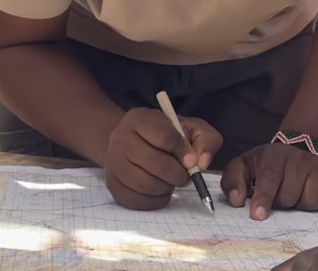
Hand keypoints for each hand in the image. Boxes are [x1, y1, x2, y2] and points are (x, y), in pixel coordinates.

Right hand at [102, 108, 221, 210]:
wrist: (135, 142)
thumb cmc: (167, 135)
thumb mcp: (190, 128)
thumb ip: (205, 140)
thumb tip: (202, 162)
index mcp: (139, 118)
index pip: (165, 136)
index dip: (184, 151)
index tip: (192, 161)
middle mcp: (120, 137)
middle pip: (155, 163)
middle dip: (178, 174)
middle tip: (185, 176)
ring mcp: (113, 162)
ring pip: (146, 184)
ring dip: (167, 188)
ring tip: (172, 182)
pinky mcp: (112, 184)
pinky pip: (136, 200)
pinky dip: (155, 200)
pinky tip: (162, 191)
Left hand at [221, 142, 317, 219]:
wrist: (296, 150)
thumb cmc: (265, 165)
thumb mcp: (243, 167)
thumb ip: (233, 182)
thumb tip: (237, 200)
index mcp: (274, 155)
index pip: (270, 178)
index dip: (264, 198)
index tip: (258, 215)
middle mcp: (299, 158)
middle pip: (290, 196)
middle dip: (281, 204)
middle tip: (279, 197)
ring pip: (312, 200)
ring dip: (302, 206)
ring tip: (295, 197)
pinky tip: (314, 196)